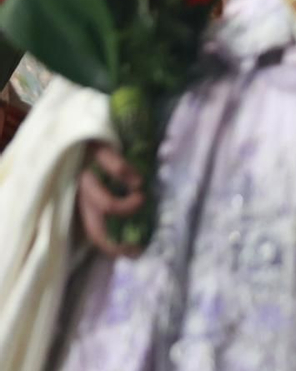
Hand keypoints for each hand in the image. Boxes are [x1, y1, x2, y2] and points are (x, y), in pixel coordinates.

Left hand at [76, 141, 144, 256]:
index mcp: (81, 199)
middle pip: (96, 224)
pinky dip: (127, 176)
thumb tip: (134, 231)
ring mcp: (86, 171)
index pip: (94, 232)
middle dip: (119, 237)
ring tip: (141, 198)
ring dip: (127, 207)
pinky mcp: (96, 150)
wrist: (89, 119)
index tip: (133, 252)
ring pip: (103, 203)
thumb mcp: (105, 183)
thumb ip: (115, 202)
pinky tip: (138, 179)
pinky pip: (112, 167)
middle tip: (140, 237)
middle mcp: (79, 190)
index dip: (112, 246)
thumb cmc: (102, 154)